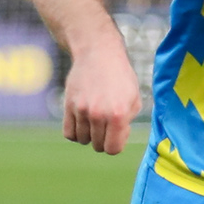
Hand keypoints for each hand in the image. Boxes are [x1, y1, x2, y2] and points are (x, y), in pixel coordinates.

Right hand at [59, 40, 140, 155]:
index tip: (118, 130)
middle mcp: (98, 114)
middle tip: (107, 121)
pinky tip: (83, 120)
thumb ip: (127, 124)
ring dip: (90, 134)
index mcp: (118, 114)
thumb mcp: (134, 99)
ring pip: (83, 140)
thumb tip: (116, 142)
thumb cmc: (120, 77)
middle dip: (104, 138)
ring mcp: (81, 110)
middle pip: (98, 146)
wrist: (99, 53)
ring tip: (96, 117)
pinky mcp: (68, 105)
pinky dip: (76, 132)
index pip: (113, 149)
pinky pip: (69, 133)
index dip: (116, 143)